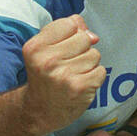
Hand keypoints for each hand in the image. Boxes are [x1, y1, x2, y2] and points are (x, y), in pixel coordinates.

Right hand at [21, 14, 106, 135]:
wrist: (39, 111)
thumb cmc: (45, 76)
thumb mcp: (45, 50)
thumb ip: (66, 31)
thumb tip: (91, 34)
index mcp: (35, 47)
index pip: (69, 23)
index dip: (70, 34)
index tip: (61, 49)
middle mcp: (48, 61)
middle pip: (84, 38)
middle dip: (81, 50)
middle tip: (67, 65)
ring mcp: (64, 75)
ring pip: (94, 55)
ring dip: (88, 65)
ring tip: (73, 75)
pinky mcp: (79, 88)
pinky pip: (101, 71)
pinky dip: (94, 77)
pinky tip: (80, 84)